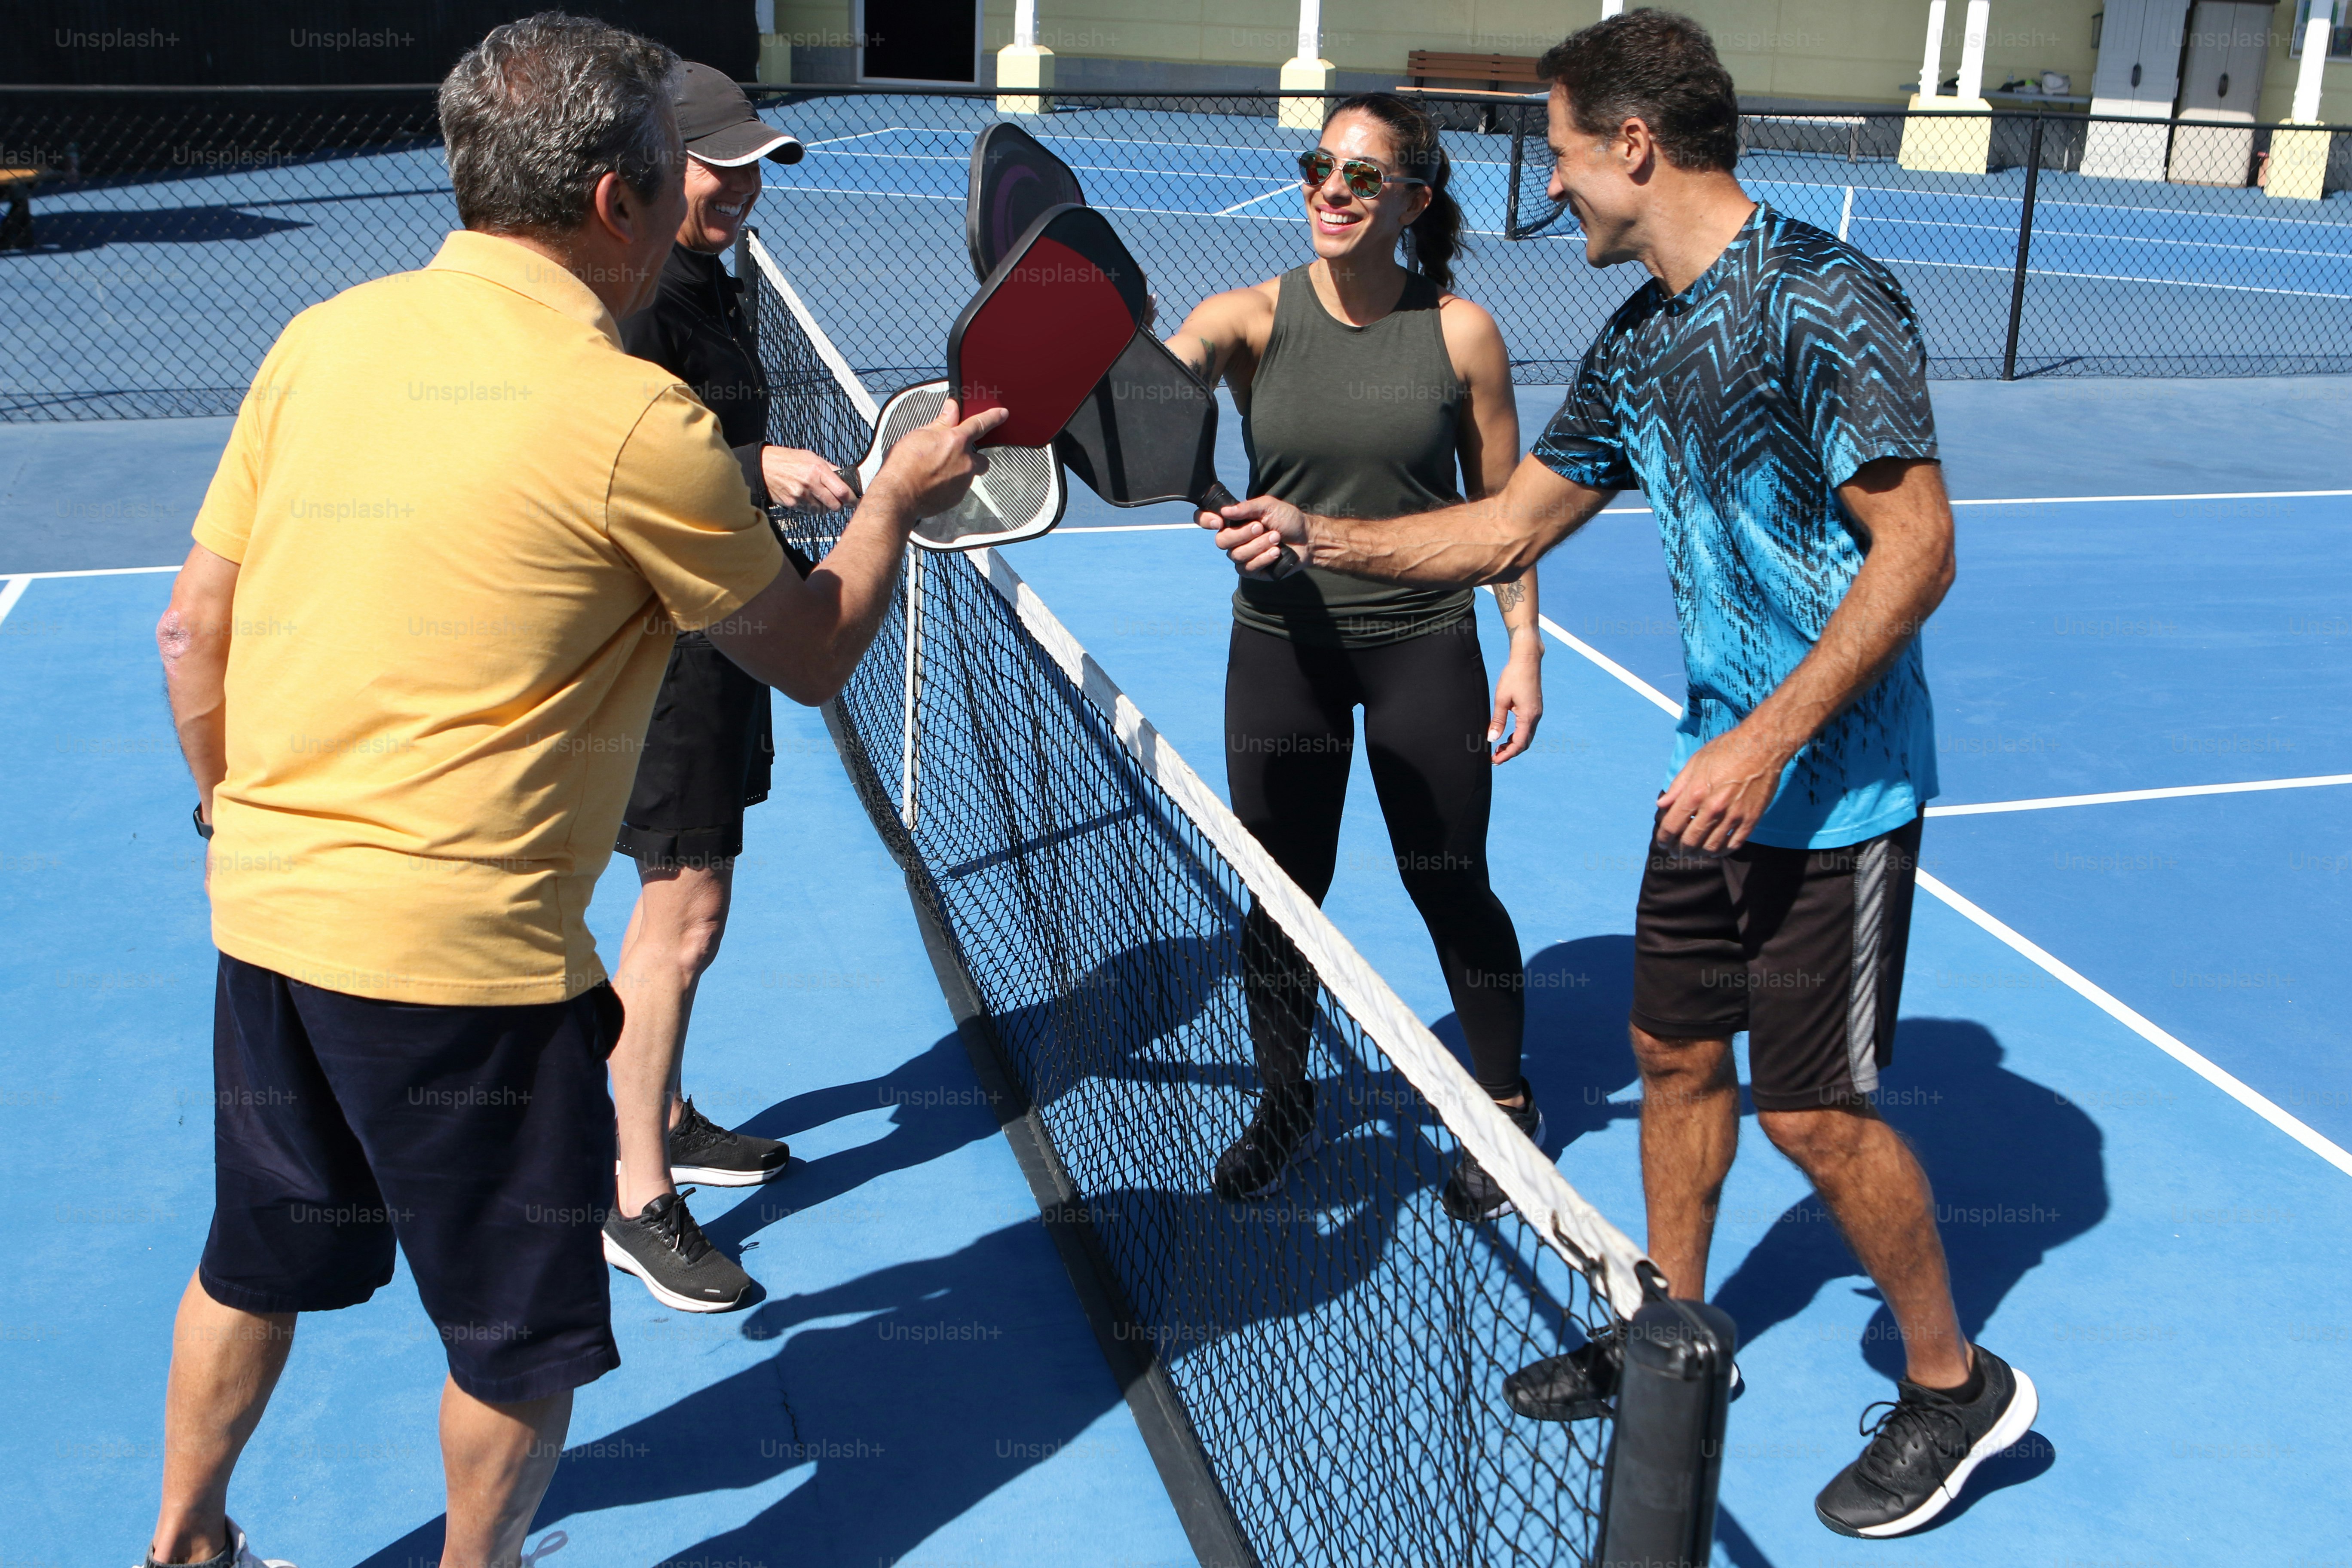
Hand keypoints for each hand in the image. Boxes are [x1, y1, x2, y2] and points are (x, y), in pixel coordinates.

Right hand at [760, 446, 854, 510]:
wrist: (763, 466)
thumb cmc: (789, 460)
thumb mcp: (811, 457)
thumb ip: (830, 469)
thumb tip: (848, 480)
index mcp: (818, 469)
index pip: (842, 491)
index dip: (851, 499)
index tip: (854, 500)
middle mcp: (810, 483)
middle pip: (835, 505)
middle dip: (839, 504)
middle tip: (838, 500)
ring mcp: (800, 496)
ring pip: (823, 510)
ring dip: (824, 506)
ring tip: (817, 495)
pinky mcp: (793, 504)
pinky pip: (810, 511)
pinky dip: (812, 507)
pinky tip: (806, 497)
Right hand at [869, 400, 1008, 518]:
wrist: (898, 495)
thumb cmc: (904, 464)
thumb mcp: (921, 434)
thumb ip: (942, 422)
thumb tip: (952, 408)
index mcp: (956, 442)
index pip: (980, 424)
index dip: (993, 417)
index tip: (1002, 414)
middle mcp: (965, 462)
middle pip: (981, 458)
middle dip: (973, 456)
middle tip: (954, 456)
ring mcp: (963, 482)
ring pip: (968, 474)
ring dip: (957, 471)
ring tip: (935, 471)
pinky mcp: (957, 498)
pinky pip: (959, 488)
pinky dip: (949, 484)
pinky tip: (933, 482)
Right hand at [1199, 494, 1306, 578]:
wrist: (1307, 538)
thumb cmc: (1288, 519)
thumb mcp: (1268, 506)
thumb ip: (1247, 507)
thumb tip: (1224, 511)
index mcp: (1234, 521)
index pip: (1207, 520)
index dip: (1205, 520)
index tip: (1219, 521)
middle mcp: (1234, 539)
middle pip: (1221, 541)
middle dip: (1243, 534)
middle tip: (1262, 527)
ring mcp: (1242, 556)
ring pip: (1236, 555)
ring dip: (1258, 545)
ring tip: (1276, 538)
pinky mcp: (1253, 571)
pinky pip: (1247, 568)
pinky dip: (1263, 558)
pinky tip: (1276, 552)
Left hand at [1487, 648, 1542, 763]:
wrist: (1527, 660)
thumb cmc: (1513, 676)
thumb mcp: (1501, 699)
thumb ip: (1497, 720)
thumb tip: (1492, 739)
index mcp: (1528, 716)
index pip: (1519, 743)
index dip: (1507, 754)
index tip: (1494, 760)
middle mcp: (1535, 717)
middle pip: (1524, 743)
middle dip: (1510, 752)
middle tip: (1494, 758)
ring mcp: (1536, 713)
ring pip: (1526, 736)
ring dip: (1513, 745)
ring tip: (1498, 749)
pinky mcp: (1534, 708)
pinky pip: (1527, 728)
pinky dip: (1517, 736)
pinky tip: (1506, 736)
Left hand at [1654, 724, 1789, 852]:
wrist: (1762, 747)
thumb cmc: (1727, 750)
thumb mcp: (1695, 762)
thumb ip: (1677, 787)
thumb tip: (1661, 804)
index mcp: (1695, 793)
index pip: (1672, 826)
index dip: (1664, 838)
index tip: (1663, 842)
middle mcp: (1713, 808)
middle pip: (1690, 841)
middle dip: (1679, 850)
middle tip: (1677, 851)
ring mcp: (1733, 816)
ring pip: (1711, 847)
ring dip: (1699, 854)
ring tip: (1694, 853)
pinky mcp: (1751, 819)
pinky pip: (1734, 844)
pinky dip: (1722, 852)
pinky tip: (1715, 850)